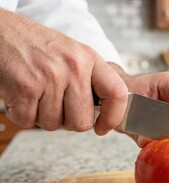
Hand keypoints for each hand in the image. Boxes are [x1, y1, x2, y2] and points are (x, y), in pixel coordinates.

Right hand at [0, 9, 127, 134]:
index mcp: (88, 58)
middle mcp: (72, 67)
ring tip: (35, 94)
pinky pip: (28, 121)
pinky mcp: (25, 88)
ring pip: (53, 124)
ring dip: (41, 116)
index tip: (103, 127)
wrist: (0, 31)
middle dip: (67, 121)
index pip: (117, 93)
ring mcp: (49, 78)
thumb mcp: (72, 53)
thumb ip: (89, 79)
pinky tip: (21, 95)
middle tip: (56, 105)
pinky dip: (21, 114)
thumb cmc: (35, 45)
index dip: (113, 117)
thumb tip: (103, 112)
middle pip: (82, 122)